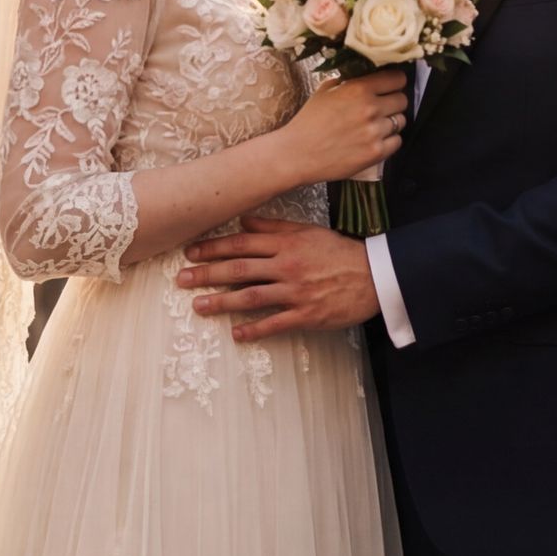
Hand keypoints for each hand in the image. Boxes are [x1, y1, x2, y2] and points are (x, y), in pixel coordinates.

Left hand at [176, 217, 379, 342]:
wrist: (374, 276)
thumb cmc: (339, 251)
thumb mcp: (307, 231)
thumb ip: (274, 228)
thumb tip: (243, 221)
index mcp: (286, 244)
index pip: (241, 244)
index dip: (213, 248)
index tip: (191, 253)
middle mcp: (287, 266)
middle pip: (239, 270)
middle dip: (207, 274)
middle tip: (182, 279)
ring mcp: (296, 292)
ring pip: (251, 297)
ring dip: (222, 302)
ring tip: (198, 306)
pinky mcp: (306, 314)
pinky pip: (275, 323)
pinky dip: (254, 329)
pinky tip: (236, 334)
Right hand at [278, 70, 409, 183]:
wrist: (297, 154)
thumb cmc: (309, 121)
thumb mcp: (326, 90)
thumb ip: (349, 80)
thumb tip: (368, 74)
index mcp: (358, 89)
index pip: (397, 78)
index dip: (395, 82)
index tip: (391, 86)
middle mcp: (370, 108)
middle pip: (403, 100)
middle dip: (394, 102)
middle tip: (382, 107)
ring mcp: (375, 132)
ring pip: (401, 121)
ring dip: (391, 122)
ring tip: (374, 126)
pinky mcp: (376, 153)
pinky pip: (397, 141)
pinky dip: (389, 141)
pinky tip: (374, 140)